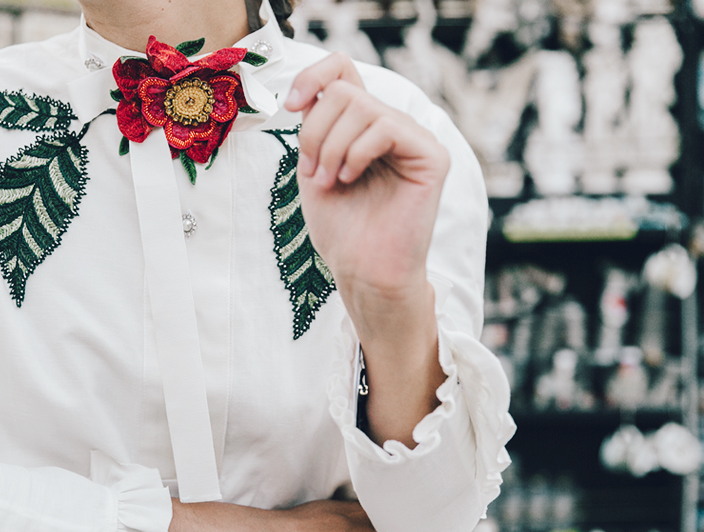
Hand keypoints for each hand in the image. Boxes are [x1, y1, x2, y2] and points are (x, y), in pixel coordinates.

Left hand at [285, 53, 448, 447]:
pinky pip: (387, 126)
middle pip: (343, 91)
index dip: (312, 76)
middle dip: (315, 132)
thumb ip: (316, 125)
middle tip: (312, 173)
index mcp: (363, 126)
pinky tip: (350, 178)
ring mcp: (414, 139)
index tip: (290, 107)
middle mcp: (392, 126)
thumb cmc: (341, 228)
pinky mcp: (432, 156)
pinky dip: (357, 152)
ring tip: (330, 182)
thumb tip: (310, 91)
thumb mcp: (314, 166)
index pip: (342, 70)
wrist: (362, 271)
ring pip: (360, 106)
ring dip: (330, 147)